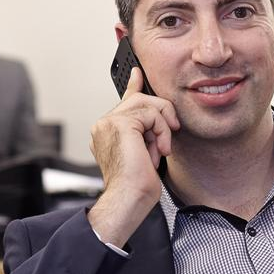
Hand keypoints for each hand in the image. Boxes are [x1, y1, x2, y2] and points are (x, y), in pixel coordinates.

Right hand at [88, 67, 179, 245]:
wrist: (128, 199)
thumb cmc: (135, 186)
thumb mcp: (145, 152)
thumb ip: (146, 131)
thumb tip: (159, 118)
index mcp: (106, 131)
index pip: (123, 102)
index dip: (133, 86)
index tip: (137, 73)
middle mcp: (103, 125)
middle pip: (140, 100)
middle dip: (161, 114)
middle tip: (170, 133)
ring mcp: (108, 123)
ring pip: (147, 104)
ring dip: (162, 127)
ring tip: (161, 149)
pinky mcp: (120, 123)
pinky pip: (151, 114)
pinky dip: (161, 131)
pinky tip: (158, 149)